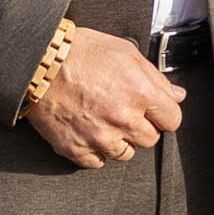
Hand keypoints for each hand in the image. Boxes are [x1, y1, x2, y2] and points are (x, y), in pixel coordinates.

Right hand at [27, 27, 182, 168]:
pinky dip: (96, 150)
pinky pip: (98, 162)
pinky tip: (89, 130)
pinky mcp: (76, 149)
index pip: (172, 120)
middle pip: (150, 139)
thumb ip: (155, 77)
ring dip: (120, 140)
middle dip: (141, 126)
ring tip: (104, 119)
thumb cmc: (79, 52)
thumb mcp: (125, 52)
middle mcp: (122, 119)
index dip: (163, 113)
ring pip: (125, 154)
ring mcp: (99, 138)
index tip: (153, 110)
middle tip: (123, 110)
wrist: (37, 62)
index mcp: (139, 93)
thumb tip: (176, 95)